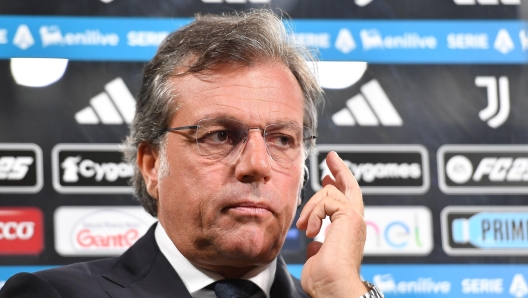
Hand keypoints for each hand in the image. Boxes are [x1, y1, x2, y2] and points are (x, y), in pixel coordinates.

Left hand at [296, 151, 367, 296]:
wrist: (334, 288)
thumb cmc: (326, 281)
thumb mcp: (317, 258)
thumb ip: (318, 246)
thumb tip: (314, 244)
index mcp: (349, 230)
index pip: (346, 201)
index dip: (337, 185)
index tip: (327, 176)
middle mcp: (356, 222)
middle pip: (351, 186)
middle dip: (339, 169)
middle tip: (331, 157)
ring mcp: (355, 218)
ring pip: (330, 192)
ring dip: (311, 207)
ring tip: (304, 227)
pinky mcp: (350, 216)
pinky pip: (327, 200)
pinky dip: (314, 213)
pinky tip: (310, 230)